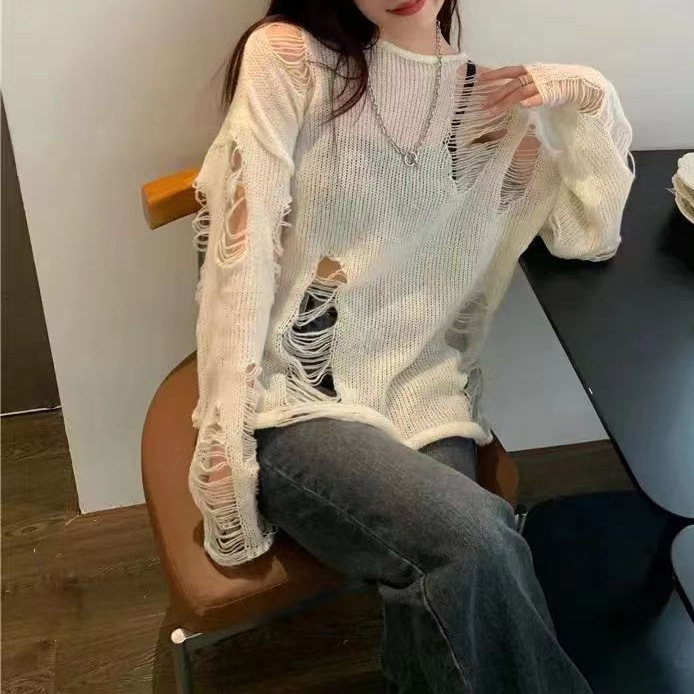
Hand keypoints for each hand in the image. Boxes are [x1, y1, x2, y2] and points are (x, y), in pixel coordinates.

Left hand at [478, 63, 608, 115]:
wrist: (581, 82)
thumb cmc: (558, 84)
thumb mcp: (538, 81)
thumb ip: (525, 86)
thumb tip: (509, 94)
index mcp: (531, 70)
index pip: (509, 71)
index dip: (494, 74)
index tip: (480, 79)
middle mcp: (534, 75)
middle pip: (511, 85)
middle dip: (496, 94)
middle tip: (483, 105)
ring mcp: (542, 84)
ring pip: (520, 93)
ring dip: (505, 102)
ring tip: (492, 112)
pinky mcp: (552, 93)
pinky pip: (539, 97)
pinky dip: (531, 101)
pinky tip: (522, 106)